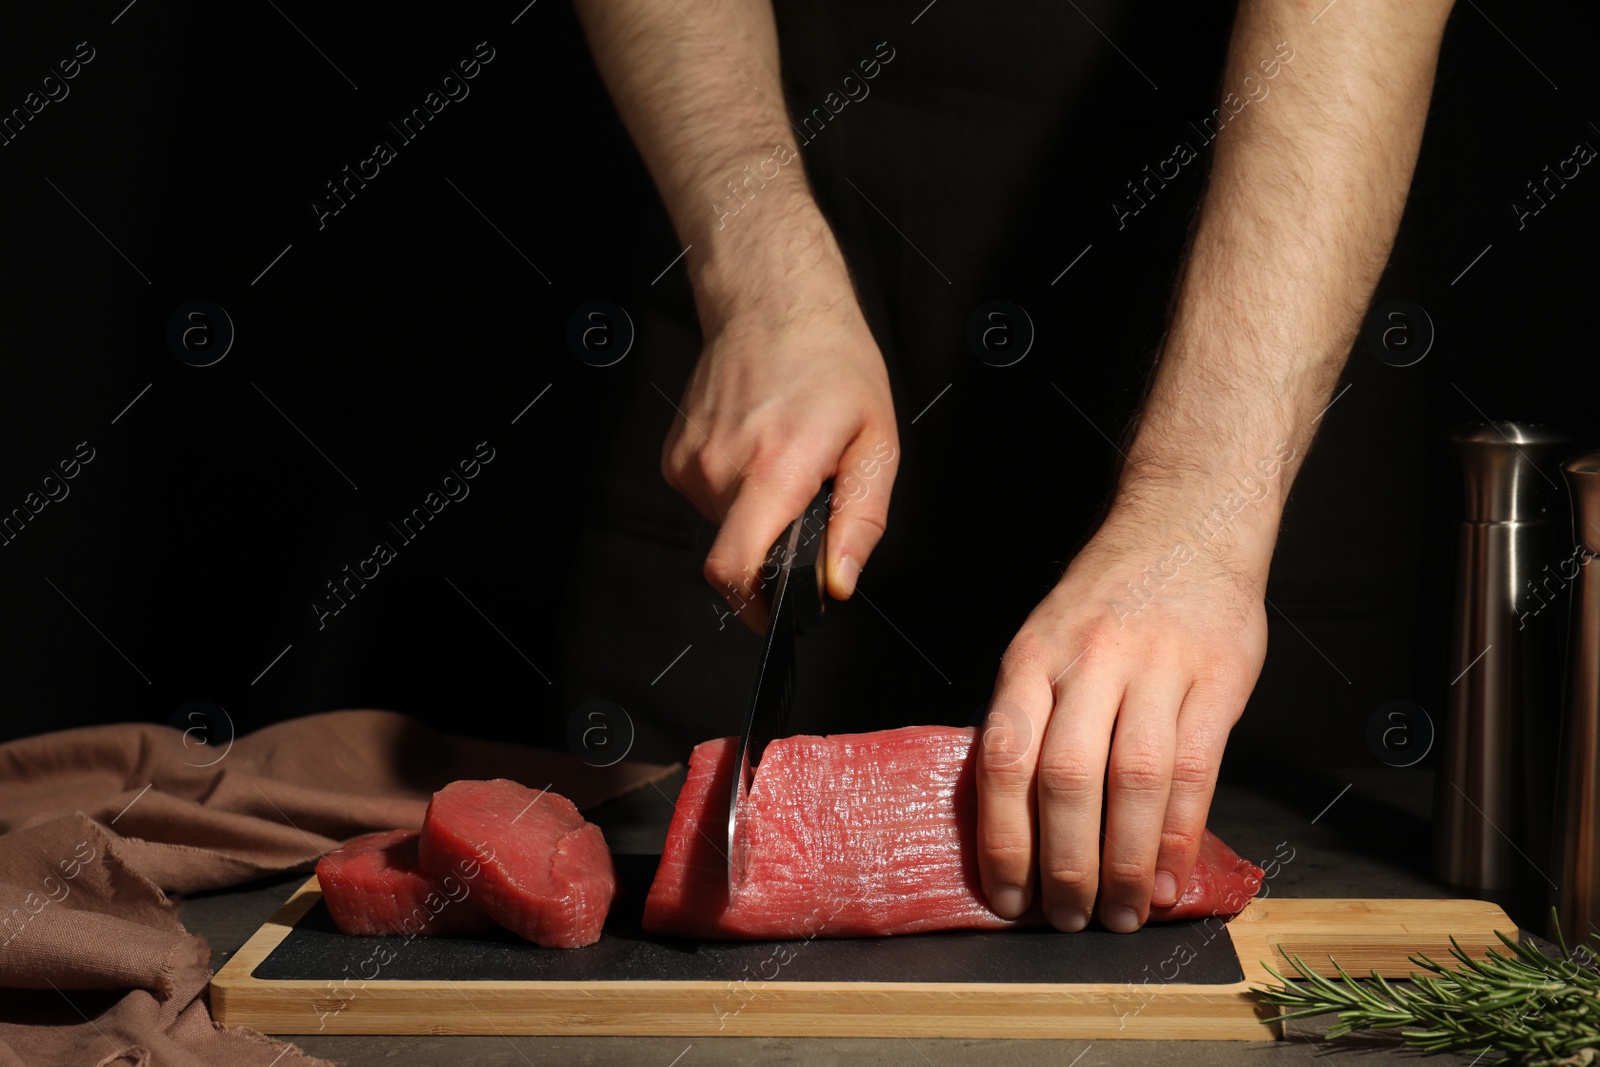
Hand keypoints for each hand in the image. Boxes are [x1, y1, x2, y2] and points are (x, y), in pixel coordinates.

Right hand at [662, 206, 898, 630]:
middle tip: (807, 497)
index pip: (734, 567)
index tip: (774, 614)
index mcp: (773, 469)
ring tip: (784, 458)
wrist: (772, 303)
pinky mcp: (675, 454)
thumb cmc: (831, 363)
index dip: (753, 606)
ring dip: (757, 512)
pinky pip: (708, 499)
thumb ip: (861, 521)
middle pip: (739, 552)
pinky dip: (734, 490)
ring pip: (724, 525)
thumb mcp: (876, 443)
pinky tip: (757, 446)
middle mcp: (721, 467)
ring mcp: (691, 460)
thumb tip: (839, 583)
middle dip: (774, 545)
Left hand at [975, 505, 1268, 931]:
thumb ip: (1033, 715)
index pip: (1005, 757)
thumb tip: (1014, 819)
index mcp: (1031, 656)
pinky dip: (1179, 833)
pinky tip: (1168, 876)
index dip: (1003, 837)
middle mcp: (1087, 660)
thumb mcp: (1045, 639)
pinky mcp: (1217, 677)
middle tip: (1067, 919)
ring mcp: (1156, 666)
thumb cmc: (1108, 597)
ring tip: (1119, 914)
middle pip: (1066, 777)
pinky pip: (1196, 769)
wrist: (1185, 523)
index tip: (1006, 894)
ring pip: (1132, 780)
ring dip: (1124, 862)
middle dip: (1064, 864)